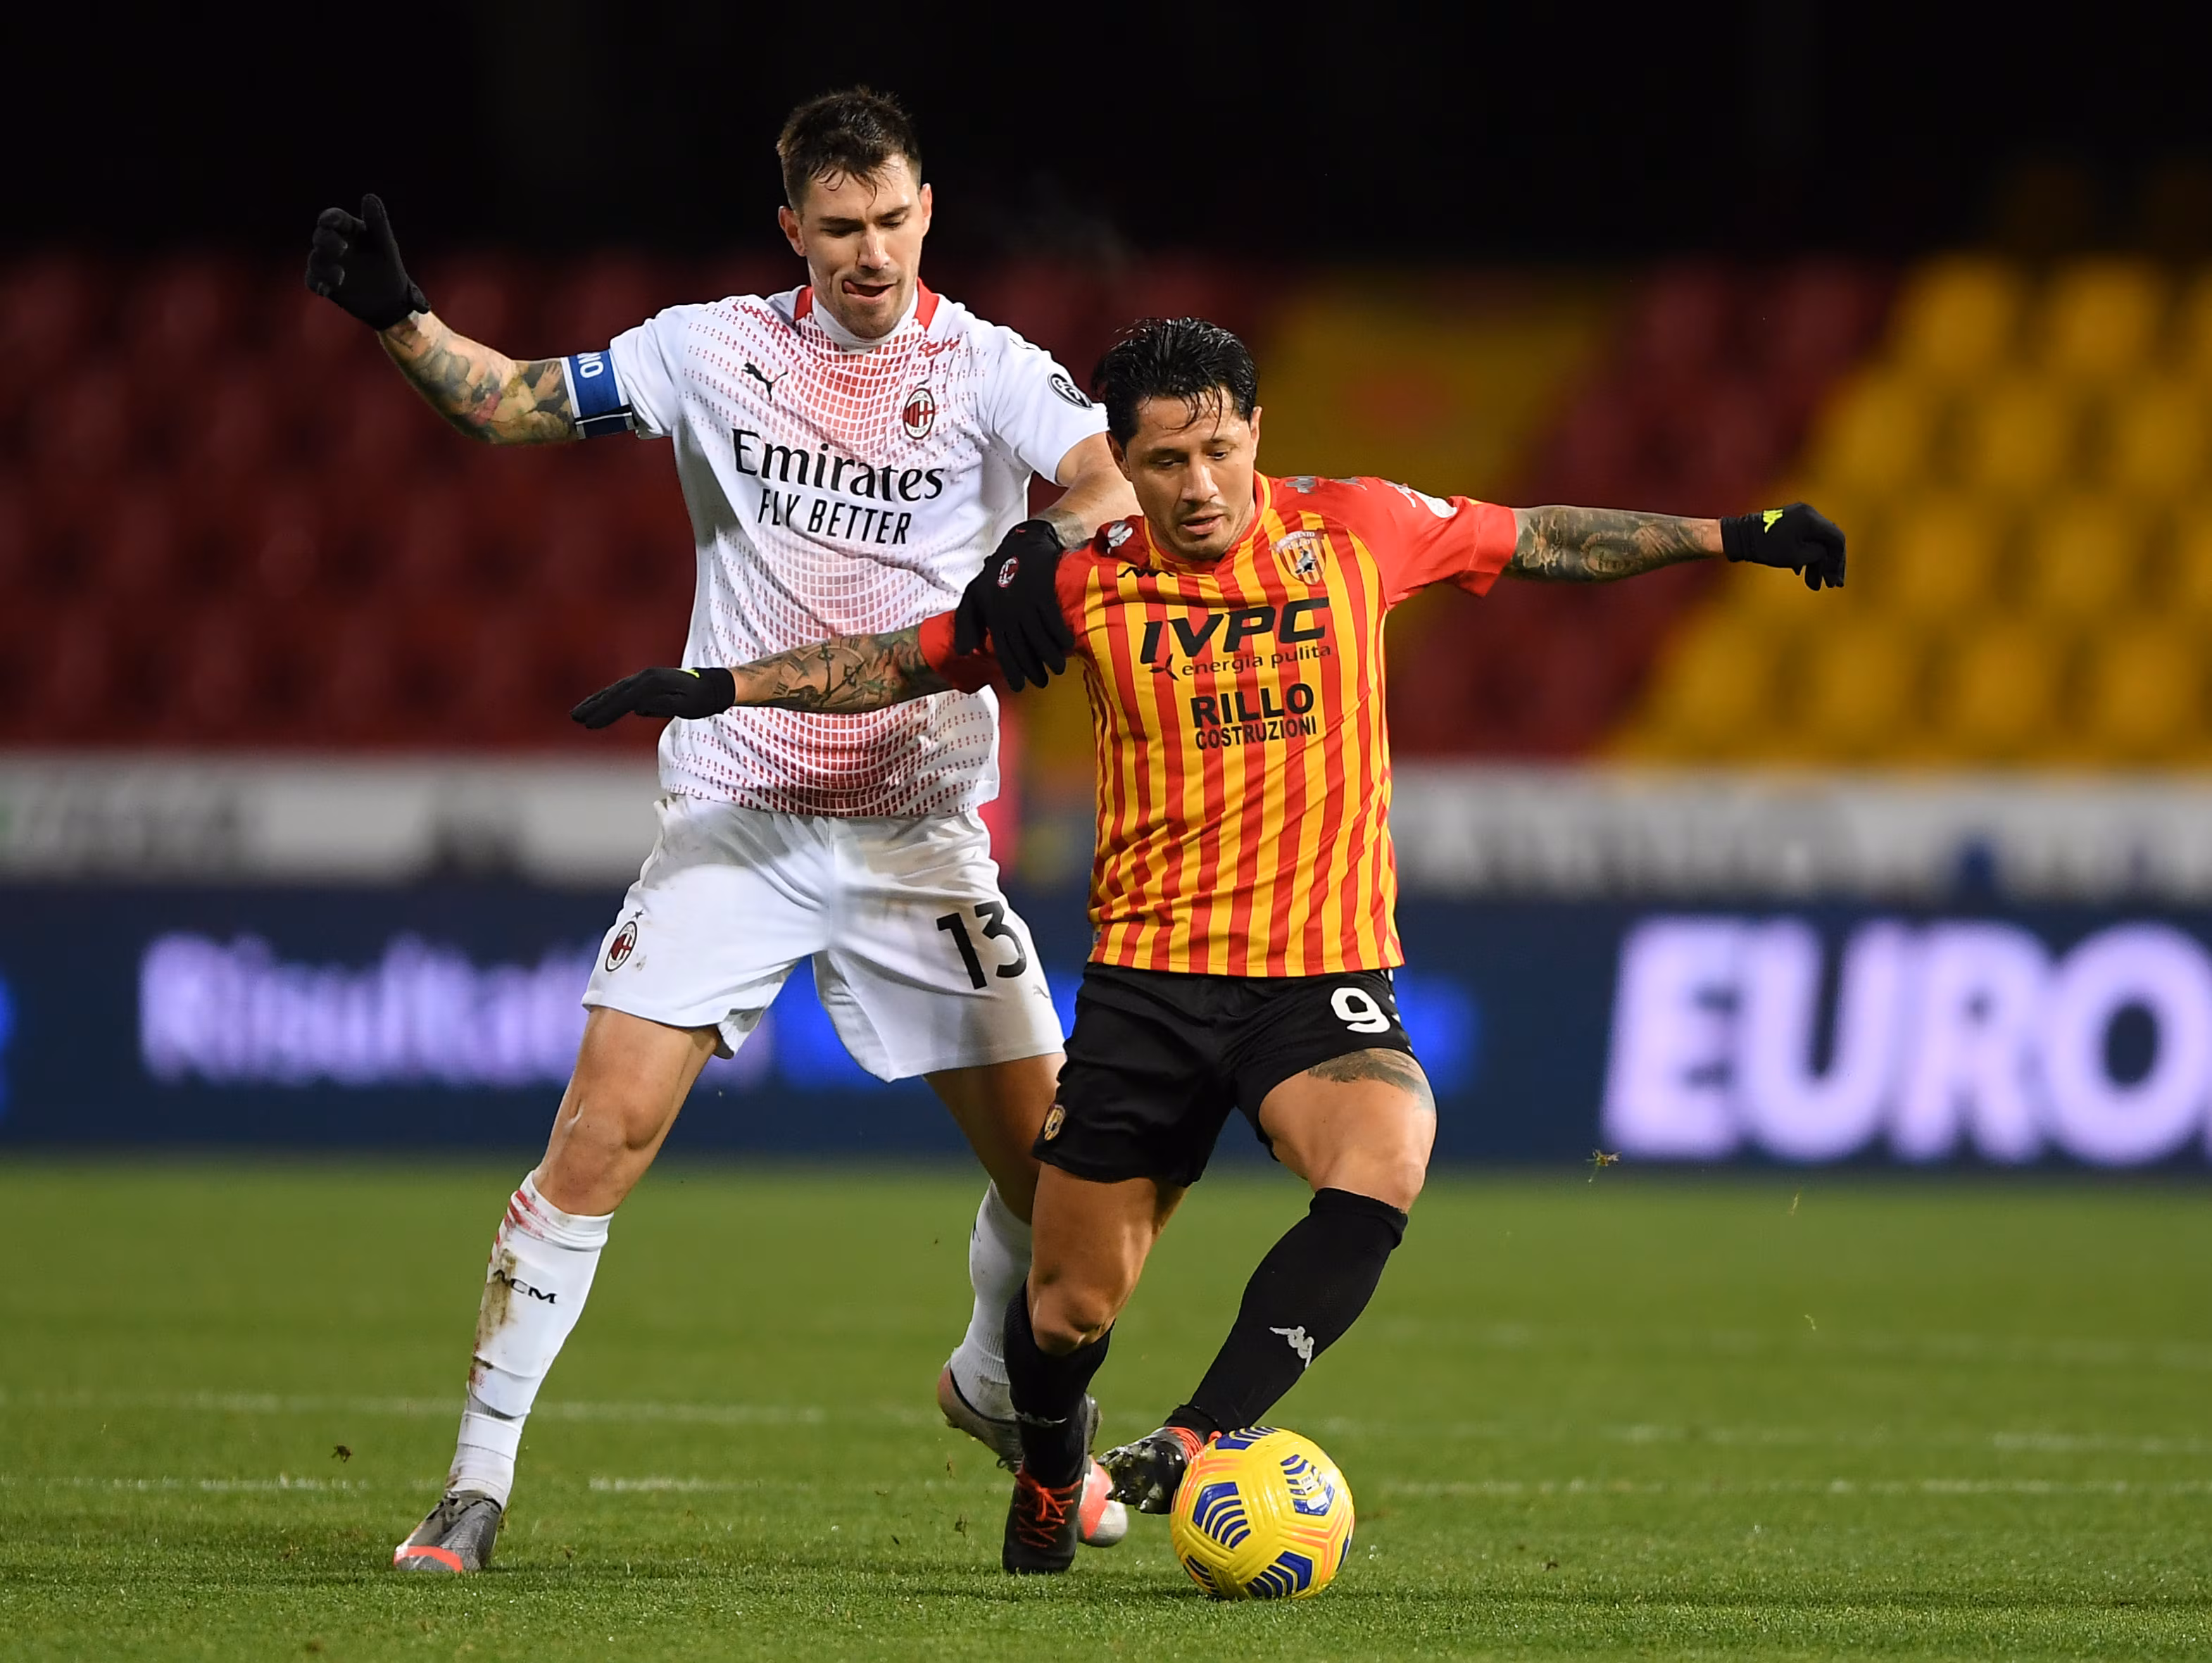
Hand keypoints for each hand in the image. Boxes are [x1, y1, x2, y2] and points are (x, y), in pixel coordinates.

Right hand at [305, 193, 428, 329]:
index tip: (331, 221)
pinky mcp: (325, 282)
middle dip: (326, 240)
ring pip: (315, 259)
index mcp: (349, 229)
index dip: (331, 218)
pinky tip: (325, 290)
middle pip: (321, 236)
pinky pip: (313, 281)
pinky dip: (317, 284)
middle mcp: (334, 243)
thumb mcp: (386, 244)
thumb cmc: (388, 265)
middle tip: (341, 248)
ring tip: (340, 277)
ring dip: (324, 267)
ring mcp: (327, 263)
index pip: (334, 218)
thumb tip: (369, 196)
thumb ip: (378, 222)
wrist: (391, 299)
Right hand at [571, 667, 735, 728]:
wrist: (714, 686)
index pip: (624, 700)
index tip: (589, 725)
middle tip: (575, 719)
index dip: (605, 713)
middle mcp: (645, 677)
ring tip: (578, 715)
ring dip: (596, 703)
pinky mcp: (645, 683)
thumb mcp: (686, 706)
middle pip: (614, 694)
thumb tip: (640, 708)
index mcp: (653, 683)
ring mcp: (644, 679)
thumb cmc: (702, 699)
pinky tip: (597, 708)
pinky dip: (608, 700)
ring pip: (615, 692)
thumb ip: (664, 705)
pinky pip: (622, 692)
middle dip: (594, 706)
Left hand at [952, 519, 1073, 691]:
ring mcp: (1025, 600)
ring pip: (1038, 635)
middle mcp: (1007, 610)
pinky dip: (1060, 633)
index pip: (1002, 648)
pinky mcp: (1042, 589)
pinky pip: (1052, 618)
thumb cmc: (997, 572)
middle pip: (1021, 646)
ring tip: (1058, 668)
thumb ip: (966, 624)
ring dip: (1049, 655)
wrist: (1021, 543)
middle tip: (1042, 682)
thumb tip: (963, 653)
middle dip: (1032, 667)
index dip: (1011, 669)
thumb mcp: (974, 595)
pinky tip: (1067, 645)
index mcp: (991, 614)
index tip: (1020, 687)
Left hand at [1720, 502, 1845, 590]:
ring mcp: (1798, 515)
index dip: (1838, 560)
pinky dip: (1805, 553)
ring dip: (1816, 562)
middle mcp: (1808, 513)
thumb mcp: (1796, 556)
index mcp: (1812, 519)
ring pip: (1815, 540)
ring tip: (1814, 584)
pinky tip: (1801, 571)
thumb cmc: (1766, 547)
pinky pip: (1804, 537)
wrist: (1739, 536)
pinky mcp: (1789, 521)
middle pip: (1827, 540)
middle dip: (1829, 564)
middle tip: (1831, 584)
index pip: (1836, 539)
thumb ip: (1818, 555)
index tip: (1835, 578)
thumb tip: (1827, 556)